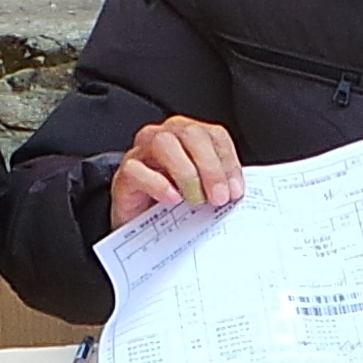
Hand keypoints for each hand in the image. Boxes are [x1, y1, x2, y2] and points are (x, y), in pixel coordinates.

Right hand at [108, 116, 247, 229]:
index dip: (228, 162)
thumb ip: (219, 186)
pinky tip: (172, 199)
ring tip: (196, 199)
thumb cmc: (174, 207)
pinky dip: (158, 184)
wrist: (142, 229)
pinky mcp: (125, 174)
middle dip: (210, 167)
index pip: (215, 135)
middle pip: (191, 134)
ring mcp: (142, 152)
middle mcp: (166, 137)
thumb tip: (237, 194)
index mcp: (190, 137)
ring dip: (186, 172)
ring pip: (164, 143)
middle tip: (218, 197)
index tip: (235, 190)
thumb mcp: (203, 193)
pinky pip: (138, 170)